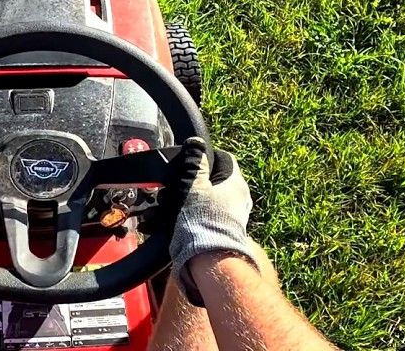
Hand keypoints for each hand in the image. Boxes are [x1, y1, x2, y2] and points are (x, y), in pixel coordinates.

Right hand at [167, 137, 258, 305]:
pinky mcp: (222, 232)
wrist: (210, 261)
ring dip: (185, 200)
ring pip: (206, 200)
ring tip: (165, 207)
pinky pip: (203, 216)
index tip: (188, 162)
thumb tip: (196, 142)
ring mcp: (232, 216)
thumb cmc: (203, 219)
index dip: (205, 157)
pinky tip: (169, 222)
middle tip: (172, 187)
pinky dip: (188, 215)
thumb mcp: (194, 185)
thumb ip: (194, 163)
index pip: (224, 159)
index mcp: (236, 183)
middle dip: (190, 182)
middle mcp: (239, 198)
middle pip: (214, 180)